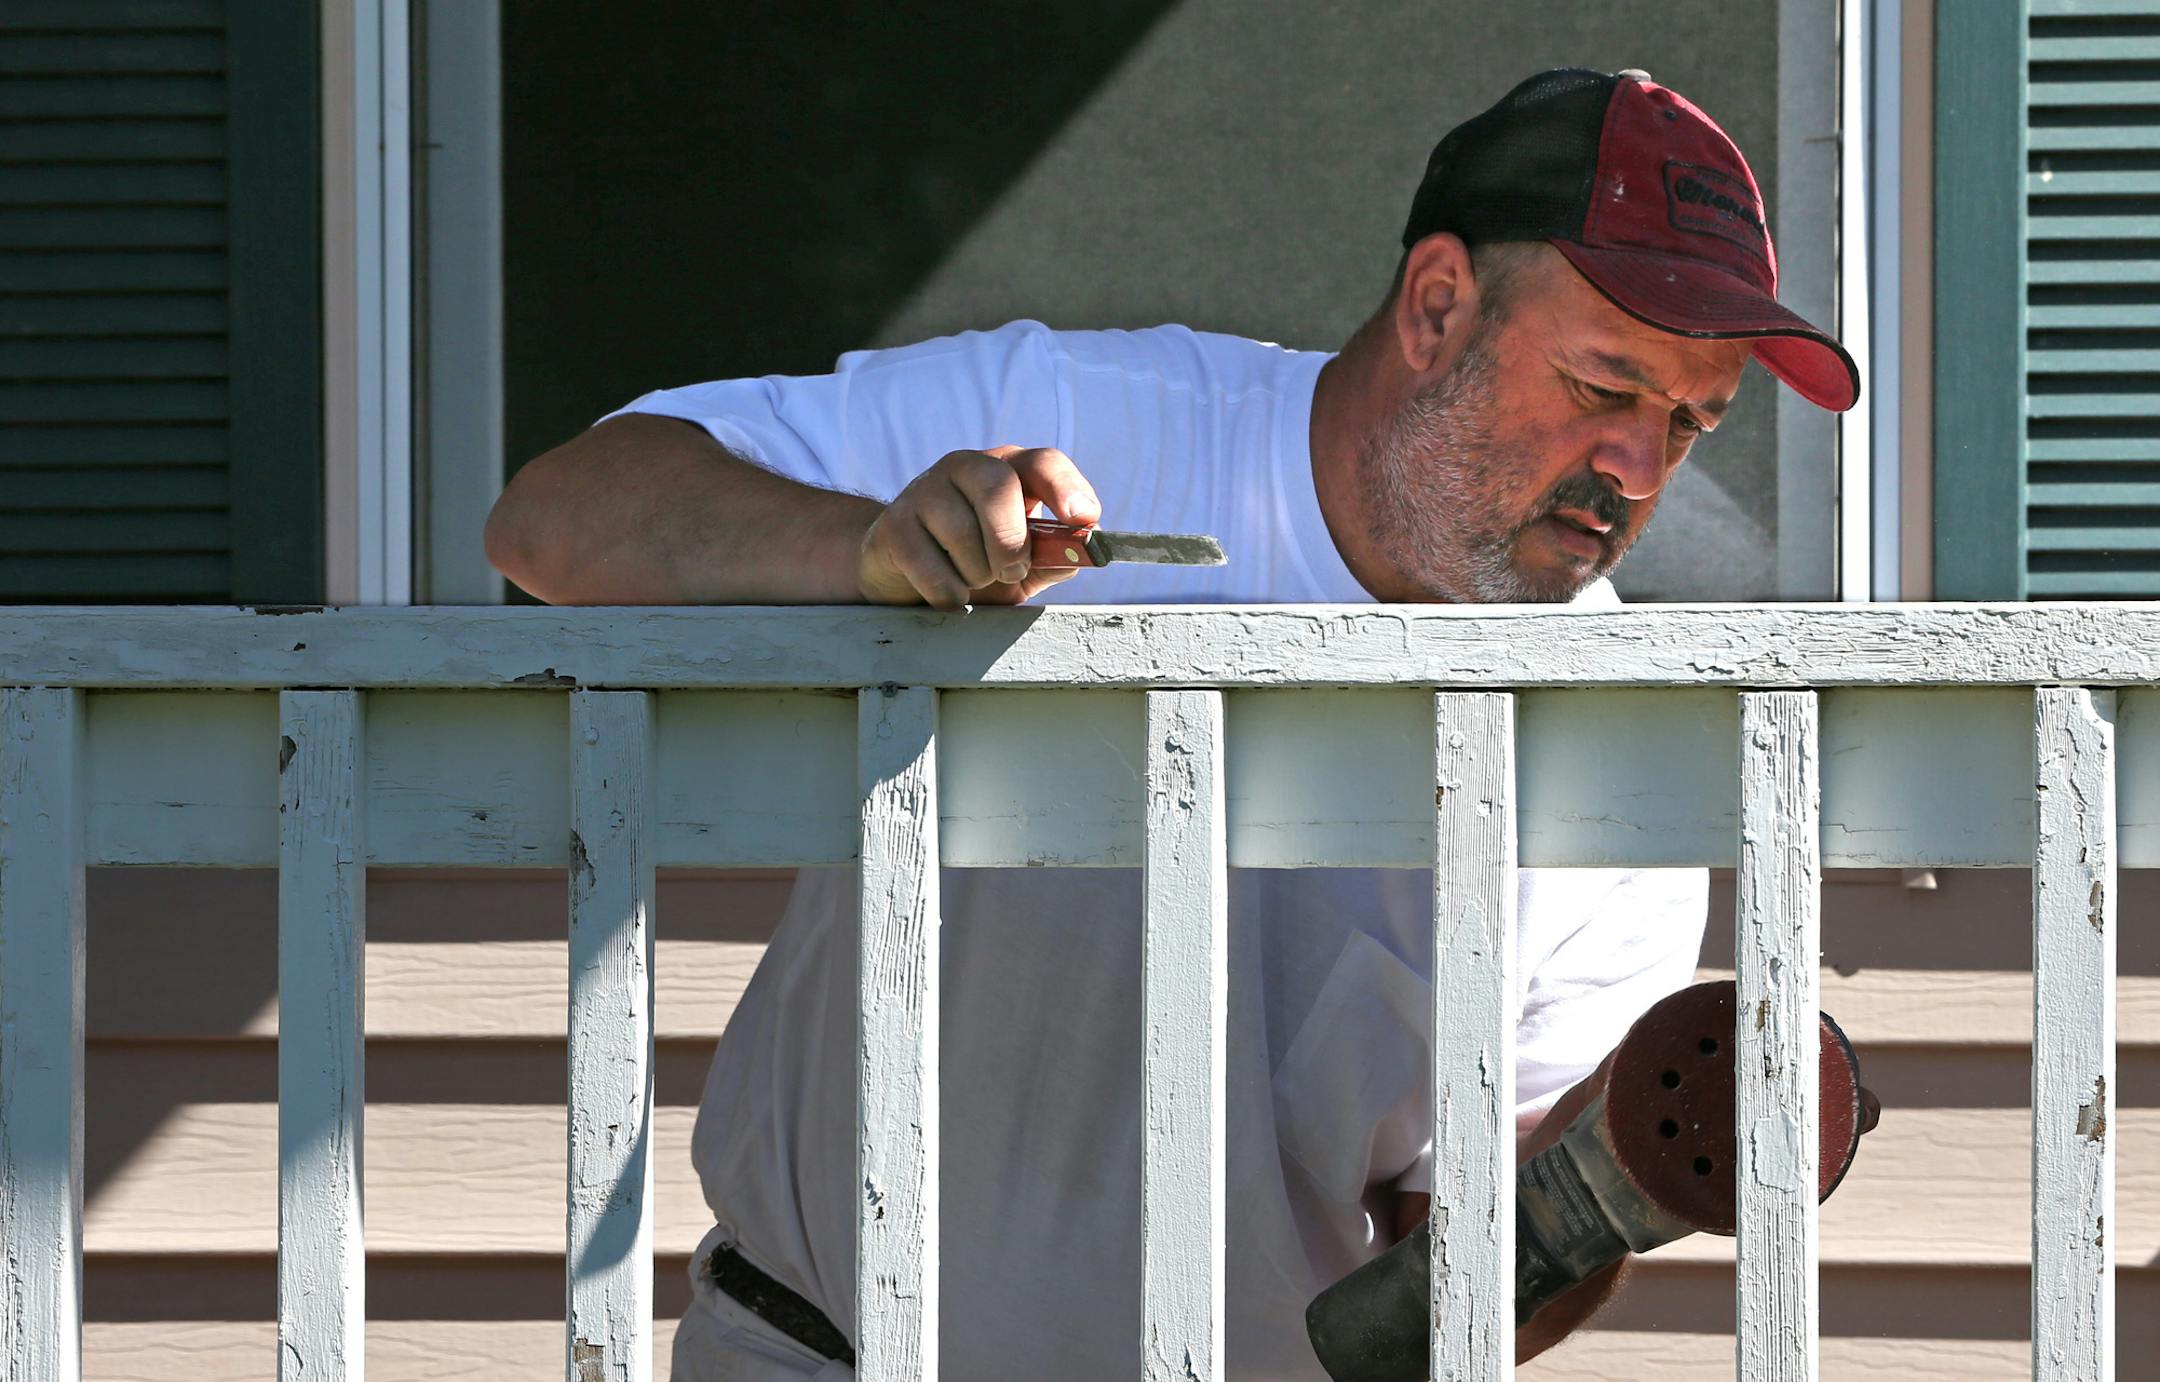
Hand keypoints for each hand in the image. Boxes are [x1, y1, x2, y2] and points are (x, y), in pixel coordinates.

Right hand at [858, 446, 1102, 608]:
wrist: (907, 576)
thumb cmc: (975, 563)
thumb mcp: (1024, 565)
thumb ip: (1053, 558)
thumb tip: (1076, 555)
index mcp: (1006, 469)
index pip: (1042, 462)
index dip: (1067, 488)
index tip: (1084, 519)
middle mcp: (965, 467)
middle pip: (999, 489)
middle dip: (1012, 543)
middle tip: (1011, 571)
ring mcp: (924, 491)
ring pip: (963, 534)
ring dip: (978, 575)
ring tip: (972, 579)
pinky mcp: (893, 525)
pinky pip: (932, 568)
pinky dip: (949, 593)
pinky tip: (948, 593)